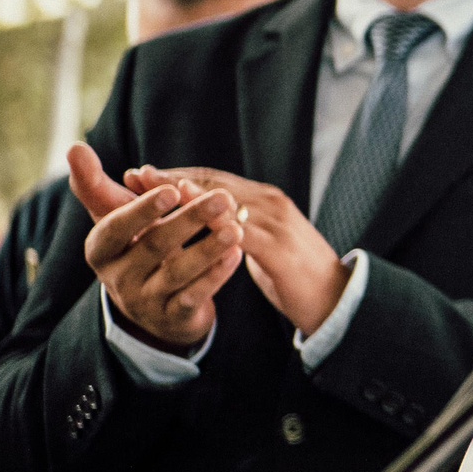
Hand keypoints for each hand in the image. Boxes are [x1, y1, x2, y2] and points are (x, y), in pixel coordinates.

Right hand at [65, 143, 238, 350]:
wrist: (151, 305)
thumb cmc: (133, 246)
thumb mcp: (115, 219)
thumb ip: (95, 185)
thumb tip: (75, 147)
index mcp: (100, 250)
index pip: (115, 227)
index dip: (141, 209)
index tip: (170, 188)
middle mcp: (117, 277)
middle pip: (153, 246)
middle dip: (190, 220)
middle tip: (223, 197)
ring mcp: (143, 300)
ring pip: (177, 273)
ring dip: (208, 249)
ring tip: (236, 228)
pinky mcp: (171, 318)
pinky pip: (194, 296)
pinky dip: (215, 275)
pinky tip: (235, 255)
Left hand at [131, 167, 346, 337]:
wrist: (336, 299)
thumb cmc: (296, 275)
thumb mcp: (263, 245)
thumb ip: (240, 229)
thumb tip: (210, 223)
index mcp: (266, 201)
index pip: (215, 179)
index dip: (177, 174)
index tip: (143, 173)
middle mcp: (271, 203)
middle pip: (214, 183)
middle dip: (172, 178)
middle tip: (137, 173)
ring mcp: (277, 223)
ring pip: (224, 201)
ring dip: (184, 194)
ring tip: (151, 190)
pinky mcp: (279, 248)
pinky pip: (238, 232)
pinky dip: (210, 223)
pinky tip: (185, 222)